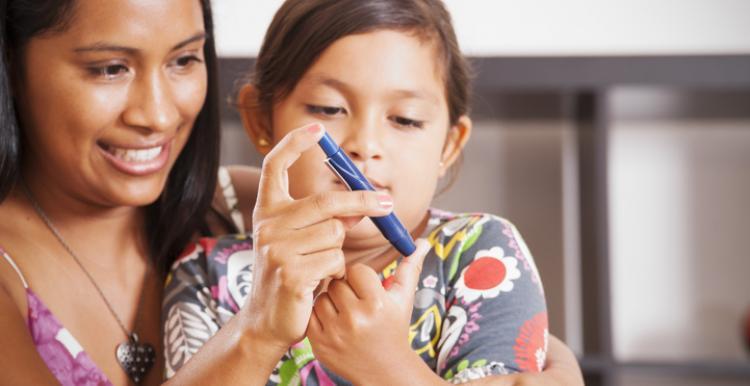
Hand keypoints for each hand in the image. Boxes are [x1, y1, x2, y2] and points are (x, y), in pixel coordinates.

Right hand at [241, 123, 393, 351]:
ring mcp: (276, 248)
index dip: (294, 144)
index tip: (316, 130)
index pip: (274, 166)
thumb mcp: (301, 242)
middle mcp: (266, 224)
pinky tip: (318, 284)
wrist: (266, 321)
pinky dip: (335, 273)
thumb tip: (362, 205)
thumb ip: (325, 220)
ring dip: (338, 252)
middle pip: (326, 201)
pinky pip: (334, 260)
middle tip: (389, 202)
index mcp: (267, 211)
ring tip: (319, 268)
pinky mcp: (290, 272)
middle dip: (363, 201)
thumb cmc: (289, 277)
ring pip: (335, 234)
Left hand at [307, 239, 430, 382]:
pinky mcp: (319, 343)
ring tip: (346, 313)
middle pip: (338, 282)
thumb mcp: (404, 299)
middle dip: (346, 289)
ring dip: (332, 301)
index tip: (368, 290)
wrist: (385, 370)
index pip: (356, 270)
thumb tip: (422, 241)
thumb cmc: (394, 328)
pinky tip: (335, 323)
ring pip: (322, 296)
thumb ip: (411, 267)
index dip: (362, 278)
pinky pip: (311, 313)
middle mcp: (355, 319)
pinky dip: (320, 315)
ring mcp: (334, 333)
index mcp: (377, 305)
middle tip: (356, 302)